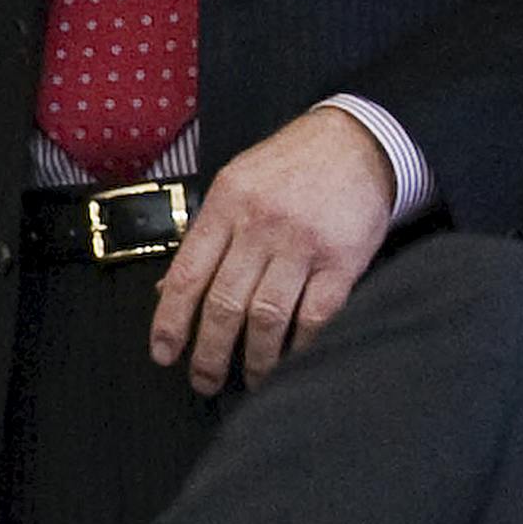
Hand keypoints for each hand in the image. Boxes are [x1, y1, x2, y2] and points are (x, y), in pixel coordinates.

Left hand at [150, 102, 399, 394]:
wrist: (358, 142)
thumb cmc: (292, 165)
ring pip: (267, 317)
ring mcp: (303, 244)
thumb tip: (167, 291)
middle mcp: (261, 225)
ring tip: (250, 380)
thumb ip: (206, 236)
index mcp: (228, 204)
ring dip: (256, 359)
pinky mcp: (343, 261)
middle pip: (225, 304)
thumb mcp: (237, 184)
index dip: (171, 322)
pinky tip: (291, 360)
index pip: (187, 275)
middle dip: (210, 353)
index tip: (164, 354)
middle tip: (204, 381)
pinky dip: (300, 346)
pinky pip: (315, 317)